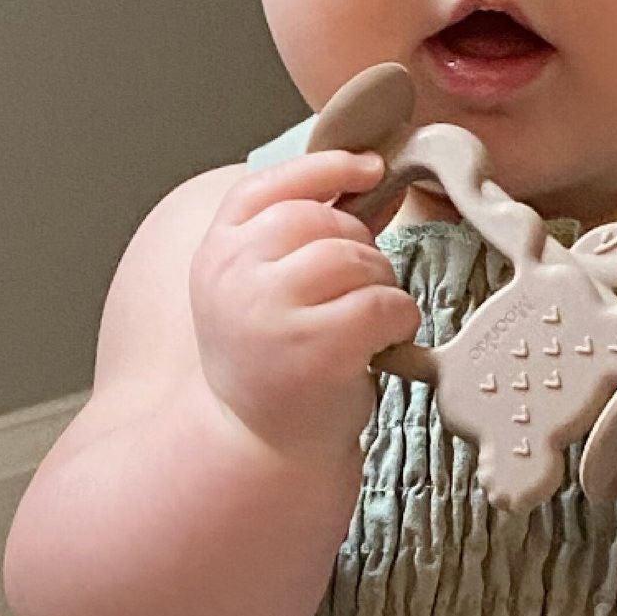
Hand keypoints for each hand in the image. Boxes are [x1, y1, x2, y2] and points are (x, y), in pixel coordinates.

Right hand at [188, 148, 421, 455]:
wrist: (262, 448)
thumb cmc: (274, 366)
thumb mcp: (264, 291)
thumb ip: (302, 235)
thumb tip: (371, 176)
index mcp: (217, 254)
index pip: (266, 186)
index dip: (324, 168)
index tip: (369, 167)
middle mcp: (236, 276)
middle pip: (322, 219)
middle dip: (358, 247)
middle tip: (358, 292)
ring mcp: (273, 311)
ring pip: (357, 257)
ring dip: (381, 284)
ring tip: (366, 322)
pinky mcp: (318, 347)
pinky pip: (384, 301)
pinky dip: (399, 319)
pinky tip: (383, 344)